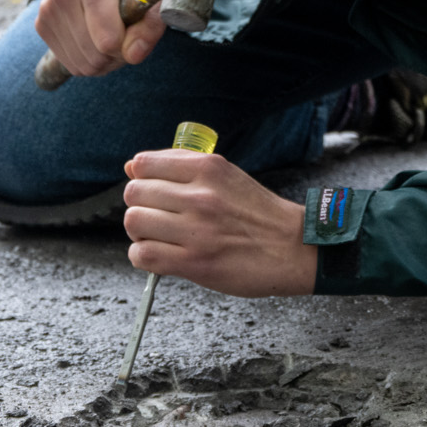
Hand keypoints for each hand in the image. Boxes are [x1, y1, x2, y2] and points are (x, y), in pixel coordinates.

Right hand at [33, 0, 162, 76]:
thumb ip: (151, 24)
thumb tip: (134, 55)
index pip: (108, 41)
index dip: (129, 45)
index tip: (136, 30)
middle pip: (94, 57)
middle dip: (116, 55)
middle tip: (126, 34)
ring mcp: (48, 9)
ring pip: (81, 65)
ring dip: (103, 61)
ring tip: (111, 36)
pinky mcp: (41, 23)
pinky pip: (69, 64)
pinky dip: (87, 60)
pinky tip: (94, 39)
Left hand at [123, 151, 317, 296]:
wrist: (293, 247)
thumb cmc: (259, 213)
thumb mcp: (226, 175)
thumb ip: (181, 166)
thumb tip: (132, 165)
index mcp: (209, 168)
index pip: (144, 163)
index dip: (141, 179)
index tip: (152, 191)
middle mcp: (201, 195)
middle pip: (134, 193)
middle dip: (139, 206)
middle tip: (156, 217)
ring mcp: (197, 229)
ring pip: (135, 222)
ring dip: (140, 232)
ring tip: (159, 237)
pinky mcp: (194, 262)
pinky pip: (143, 254)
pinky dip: (143, 256)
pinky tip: (161, 255)